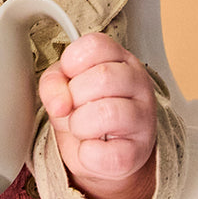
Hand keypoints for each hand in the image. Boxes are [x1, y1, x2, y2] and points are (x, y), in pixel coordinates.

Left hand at [38, 33, 157, 198]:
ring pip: (106, 113)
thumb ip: (53, 83)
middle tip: (75, 107)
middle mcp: (139, 84)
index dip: (72, 61)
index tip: (70, 76)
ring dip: (79, 124)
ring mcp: (144, 118)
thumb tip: (59, 103)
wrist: (101, 154)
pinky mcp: (138, 152)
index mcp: (120, 59)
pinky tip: (92, 147)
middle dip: (74, 95)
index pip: (96, 44)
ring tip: (82, 128)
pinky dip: (88, 154)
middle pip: (102, 77)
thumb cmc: (84, 110)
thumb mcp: (64, 87)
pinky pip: (107, 153)